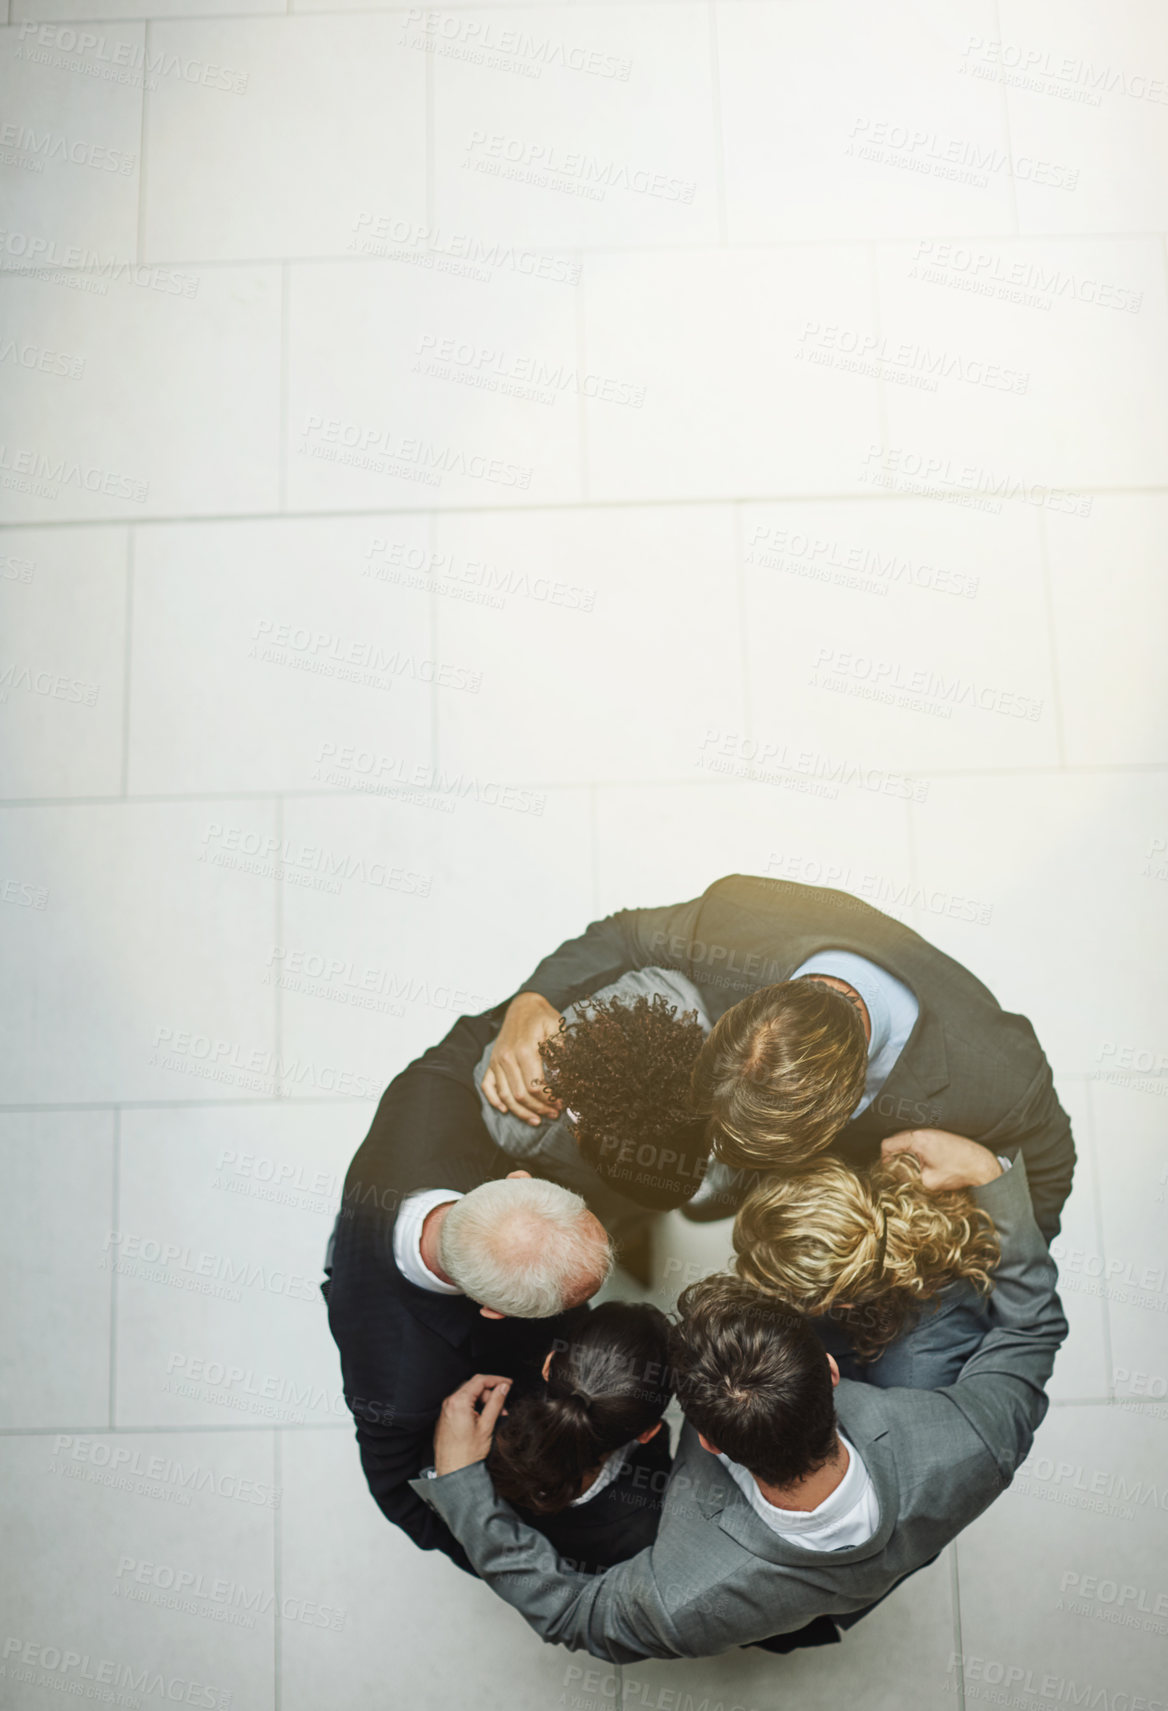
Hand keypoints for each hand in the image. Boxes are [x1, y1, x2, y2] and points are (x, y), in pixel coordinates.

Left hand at [433, 1373, 510, 1475]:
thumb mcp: (486, 1426)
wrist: (452, 1472)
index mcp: (458, 1402)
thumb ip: (496, 1403)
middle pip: (473, 1387)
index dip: (496, 1379)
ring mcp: (446, 1411)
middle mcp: (449, 1403)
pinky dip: (474, 1407)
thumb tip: (503, 1388)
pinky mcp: (445, 1418)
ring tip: (494, 1414)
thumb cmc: (466, 1454)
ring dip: (483, 1401)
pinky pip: (461, 1405)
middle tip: (503, 1404)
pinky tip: (482, 1418)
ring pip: (468, 1396)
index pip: (480, 1380)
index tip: (507, 1383)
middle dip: (490, 1393)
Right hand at [482, 993, 563, 1125]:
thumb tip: (566, 1078)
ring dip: (521, 1112)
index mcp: (524, 1050)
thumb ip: (561, 1052)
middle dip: (539, 1109)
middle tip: (554, 1114)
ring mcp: (496, 1061)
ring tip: (537, 1120)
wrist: (523, 1005)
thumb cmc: (543, 1017)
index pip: (535, 1086)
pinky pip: (488, 1086)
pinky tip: (506, 1110)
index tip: (562, 1103)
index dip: (549, 1099)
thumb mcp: (558, 1029)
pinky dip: (495, 1101)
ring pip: (505, 1096)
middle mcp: (507, 1057)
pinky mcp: (492, 1062)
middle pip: (520, 1095)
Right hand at [881, 1128, 1002, 1190]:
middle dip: (895, 1156)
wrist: (982, 1165)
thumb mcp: (928, 1181)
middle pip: (896, 1141)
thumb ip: (909, 1178)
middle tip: (899, 1171)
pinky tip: (926, 1163)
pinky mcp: (939, 1135)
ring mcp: (932, 1131)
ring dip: (907, 1154)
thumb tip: (898, 1178)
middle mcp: (923, 1131)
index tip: (888, 1169)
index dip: (884, 1159)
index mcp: (917, 1140)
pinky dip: (917, 1152)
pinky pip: (919, 1141)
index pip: (888, 1144)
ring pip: (908, 1141)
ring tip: (914, 1168)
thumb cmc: (958, 1171)